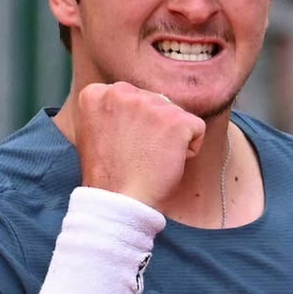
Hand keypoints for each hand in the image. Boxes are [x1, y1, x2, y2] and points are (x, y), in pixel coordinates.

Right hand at [74, 82, 205, 208]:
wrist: (119, 202)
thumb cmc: (110, 177)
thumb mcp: (95, 134)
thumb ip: (111, 112)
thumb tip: (136, 103)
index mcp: (97, 94)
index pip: (132, 98)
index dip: (134, 125)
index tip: (122, 147)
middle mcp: (121, 91)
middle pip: (155, 103)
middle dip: (154, 129)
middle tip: (138, 156)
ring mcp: (149, 104)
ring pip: (175, 115)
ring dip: (170, 139)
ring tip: (150, 161)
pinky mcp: (175, 120)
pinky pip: (196, 129)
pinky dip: (189, 149)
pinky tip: (167, 163)